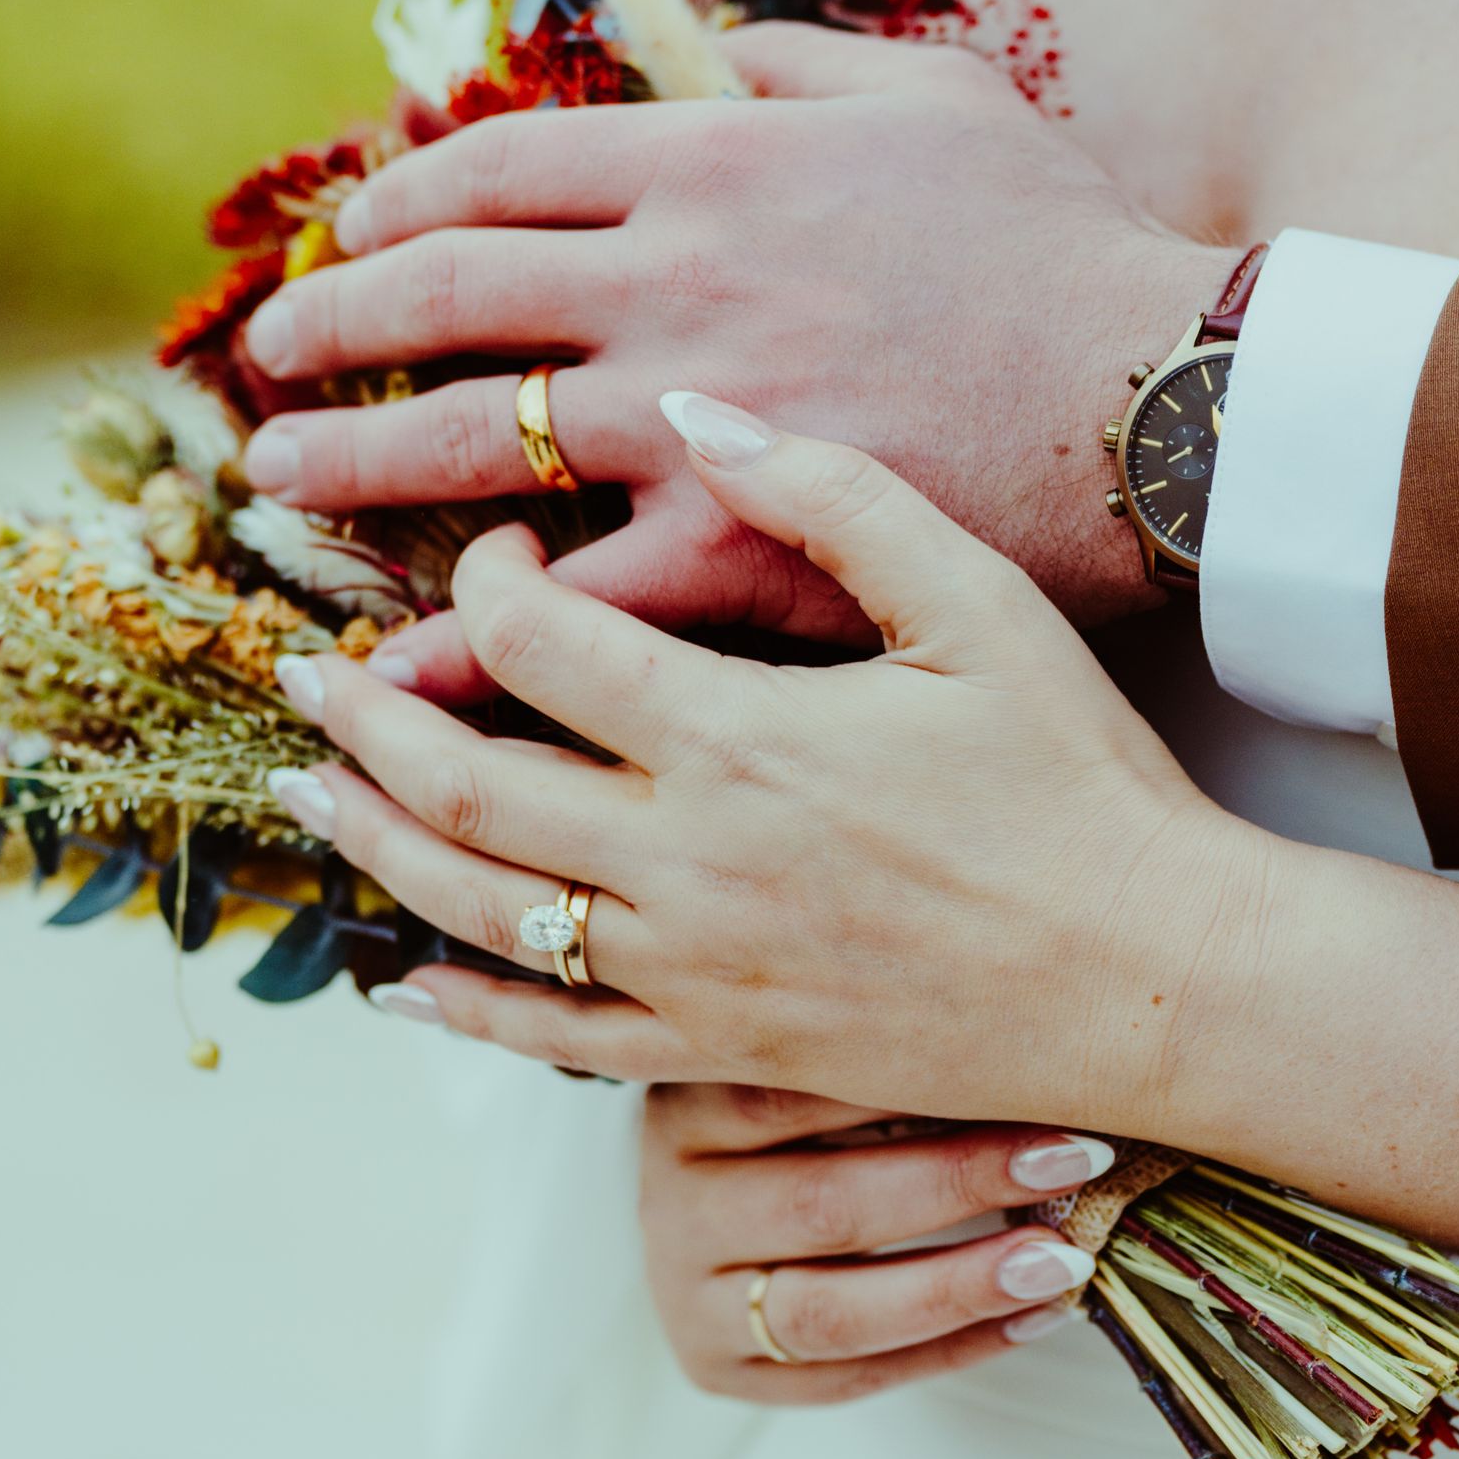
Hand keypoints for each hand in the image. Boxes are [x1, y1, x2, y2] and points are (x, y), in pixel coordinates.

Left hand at [239, 27, 1228, 698]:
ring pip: (466, 435)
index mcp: (717, 160)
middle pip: (447, 291)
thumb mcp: (934, 92)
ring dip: (348, 455)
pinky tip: (386, 671)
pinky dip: (465, 640)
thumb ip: (792, 57)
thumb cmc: (1062, 246)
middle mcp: (673, 280)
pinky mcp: (736, 550)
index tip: (352, 227)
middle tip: (272, 355)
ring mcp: (691, 420)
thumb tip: (696, 37)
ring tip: (272, 480)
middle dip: (332, 320)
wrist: (1162, 399)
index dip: (400, 196)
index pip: (503, 166)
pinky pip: (566, 598)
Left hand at [267, 397, 1240, 1127]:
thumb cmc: (1082, 784)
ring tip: (312, 794)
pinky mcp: (721, 1051)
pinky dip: (464, 1012)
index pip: (538, 643)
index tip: (494, 555)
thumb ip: (830, 497)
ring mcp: (695, 969)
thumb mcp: (979, 606)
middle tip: (300, 672)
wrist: (1158, 978)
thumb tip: (693, 407)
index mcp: (740, 733)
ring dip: (377, 844)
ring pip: (480, 907)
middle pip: (464, 779)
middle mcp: (688, 860)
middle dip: (364, 717)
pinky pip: (556, 1037)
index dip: (484, 586)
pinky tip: (401, 986)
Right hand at [636, 1086, 1107, 1404]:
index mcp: (685, 1105)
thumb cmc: (794, 1114)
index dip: (918, 1084)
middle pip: (820, 1206)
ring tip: (1060, 1261)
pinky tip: (1035, 1316)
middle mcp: (672, 1204)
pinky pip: (846, 1379)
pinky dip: (950, 1350)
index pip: (794, 1093)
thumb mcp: (805, 1062)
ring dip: (958, 1286)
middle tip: (1073, 1159)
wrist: (713, 1202)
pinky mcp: (720, 1368)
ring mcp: (688, 1298)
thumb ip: (881, 1049)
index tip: (1034, 1067)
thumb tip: (1031, 1028)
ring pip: (828, 1312)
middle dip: (958, 1185)